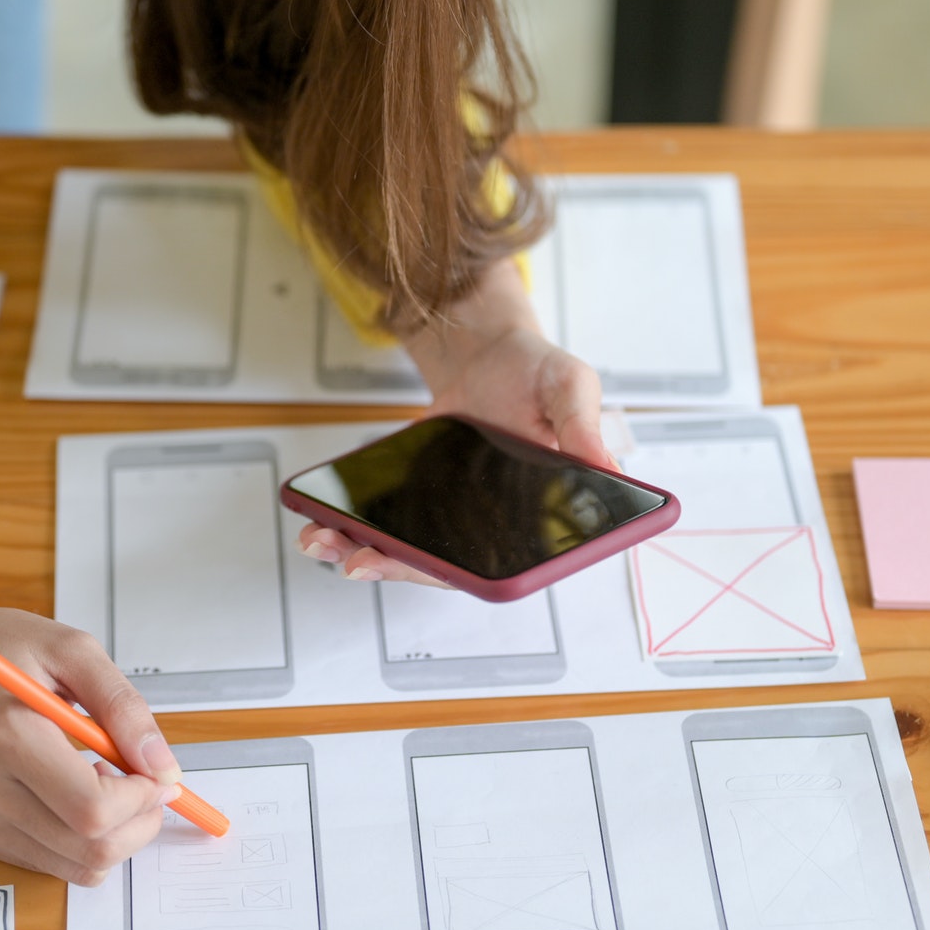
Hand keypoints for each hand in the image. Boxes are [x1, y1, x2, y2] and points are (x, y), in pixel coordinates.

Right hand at [0, 488, 180, 885]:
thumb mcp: (71, 650)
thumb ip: (123, 707)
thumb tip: (163, 766)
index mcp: (8, 738)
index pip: (92, 810)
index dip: (142, 800)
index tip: (159, 775)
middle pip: (86, 850)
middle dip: (137, 825)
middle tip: (147, 786)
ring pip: (70, 866)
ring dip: (110, 836)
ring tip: (109, 783)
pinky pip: (43, 860)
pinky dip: (76, 840)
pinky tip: (75, 792)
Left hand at [298, 258, 611, 585]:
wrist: (492, 354)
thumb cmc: (538, 372)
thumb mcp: (569, 384)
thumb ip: (582, 424)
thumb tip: (606, 468)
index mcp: (545, 513)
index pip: (510, 561)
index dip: (468, 574)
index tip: (430, 570)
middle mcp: (500, 526)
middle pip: (449, 566)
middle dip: (397, 568)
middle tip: (355, 561)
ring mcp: (458, 518)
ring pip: (413, 552)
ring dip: (366, 553)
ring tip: (323, 542)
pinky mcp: (425, 503)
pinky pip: (393, 527)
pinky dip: (358, 528)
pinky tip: (324, 522)